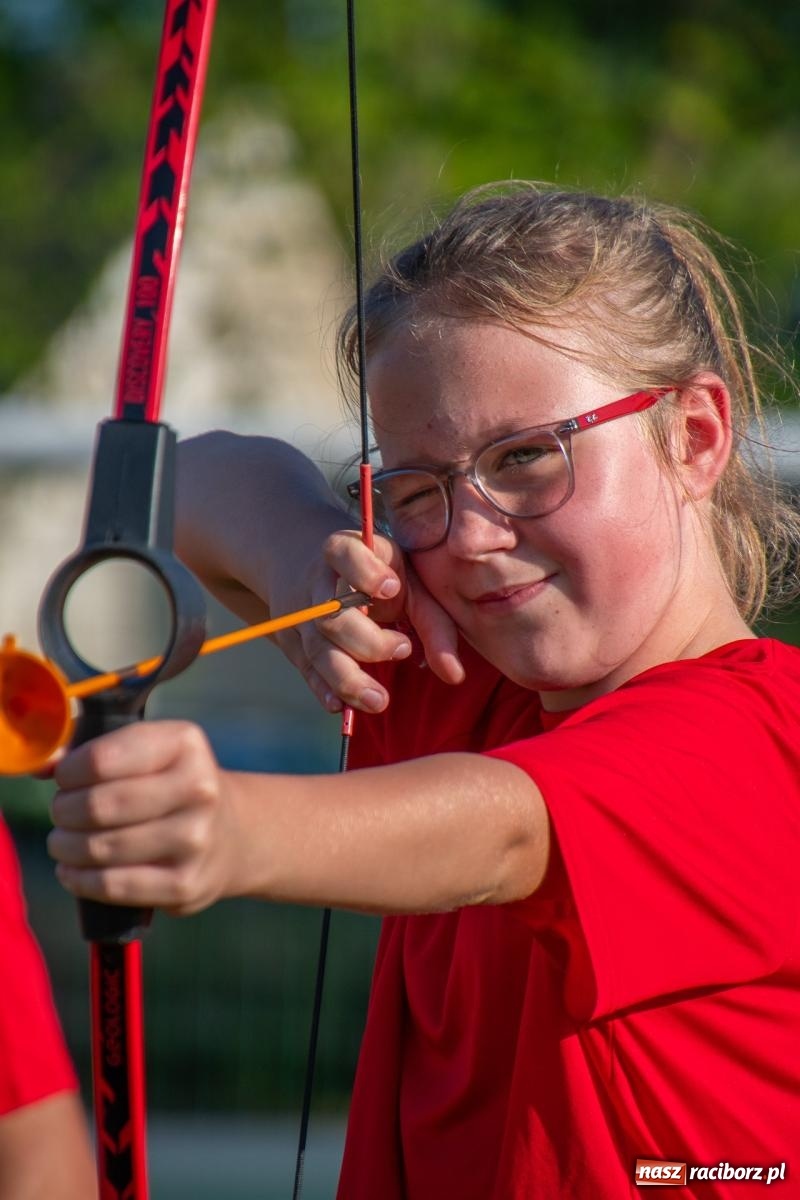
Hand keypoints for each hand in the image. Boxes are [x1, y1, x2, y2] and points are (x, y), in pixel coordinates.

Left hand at [48, 722, 239, 915]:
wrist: (232, 833)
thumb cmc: (172, 785)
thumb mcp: (151, 751)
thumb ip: (97, 750)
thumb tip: (43, 765)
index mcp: (185, 745)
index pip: (101, 759)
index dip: (69, 772)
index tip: (63, 779)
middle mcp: (198, 789)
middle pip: (99, 805)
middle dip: (65, 811)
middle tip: (61, 812)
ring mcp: (195, 840)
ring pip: (101, 848)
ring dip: (66, 846)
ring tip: (63, 841)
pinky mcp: (185, 884)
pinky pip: (112, 886)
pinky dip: (80, 879)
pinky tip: (73, 871)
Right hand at [273, 529, 463, 714]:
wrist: (312, 566)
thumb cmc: (376, 575)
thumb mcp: (408, 582)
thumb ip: (434, 623)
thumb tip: (454, 674)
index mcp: (345, 551)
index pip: (343, 553)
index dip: (364, 571)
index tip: (391, 588)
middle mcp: (317, 582)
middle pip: (331, 614)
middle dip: (367, 640)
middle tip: (403, 650)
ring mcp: (299, 614)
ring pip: (317, 648)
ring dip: (347, 678)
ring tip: (378, 700)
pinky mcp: (293, 642)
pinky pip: (305, 668)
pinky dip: (321, 688)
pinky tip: (340, 706)